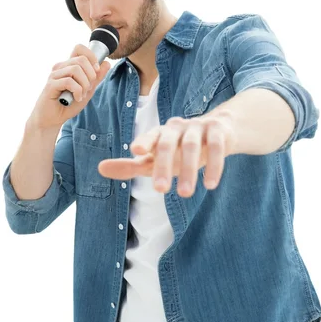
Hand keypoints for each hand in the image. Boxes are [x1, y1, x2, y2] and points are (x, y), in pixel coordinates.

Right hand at [28, 44, 110, 130]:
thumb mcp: (87, 91)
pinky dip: (77, 91)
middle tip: (88, 88)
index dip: (91, 56)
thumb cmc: (68, 105)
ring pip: (76, 69)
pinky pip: (69, 81)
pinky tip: (76, 98)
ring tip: (82, 95)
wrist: (52, 120)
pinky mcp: (51, 85)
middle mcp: (60, 67)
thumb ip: (96, 78)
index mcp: (68, 66)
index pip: (79, 48)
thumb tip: (106, 63)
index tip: (96, 71)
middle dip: (91, 75)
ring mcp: (54, 75)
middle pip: (81, 59)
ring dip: (84, 84)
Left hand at [98, 113, 235, 196]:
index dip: (144, 140)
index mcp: (161, 133)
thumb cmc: (179, 149)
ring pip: (192, 146)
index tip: (136, 150)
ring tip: (185, 194)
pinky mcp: (219, 132)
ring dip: (189, 170)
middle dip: (164, 165)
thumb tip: (99, 168)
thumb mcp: (156, 158)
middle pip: (168, 143)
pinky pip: (216, 147)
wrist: (221, 131)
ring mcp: (199, 127)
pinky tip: (210, 184)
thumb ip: (130, 165)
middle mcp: (178, 127)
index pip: (151, 136)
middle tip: (160, 190)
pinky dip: (214, 165)